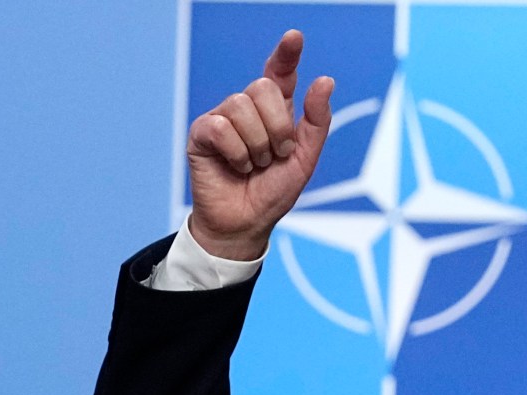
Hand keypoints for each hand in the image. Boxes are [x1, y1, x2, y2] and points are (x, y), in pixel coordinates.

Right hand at [183, 30, 335, 261]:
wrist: (246, 224)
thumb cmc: (273, 193)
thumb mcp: (305, 158)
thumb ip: (316, 121)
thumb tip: (324, 81)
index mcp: (275, 110)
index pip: (280, 72)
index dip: (286, 53)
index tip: (294, 38)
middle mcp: (248, 109)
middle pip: (263, 86)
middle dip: (277, 125)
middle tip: (276, 155)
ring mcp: (223, 119)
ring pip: (241, 105)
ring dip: (256, 143)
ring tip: (255, 164)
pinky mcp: (202, 134)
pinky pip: (221, 126)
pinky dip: (236, 152)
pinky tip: (236, 167)